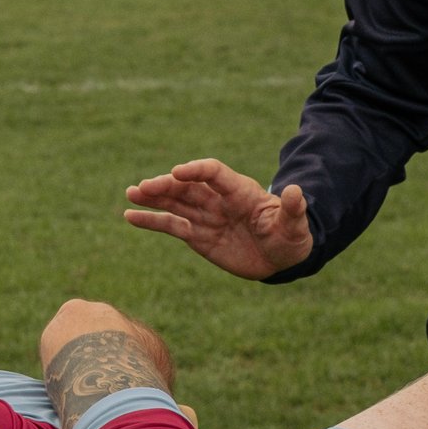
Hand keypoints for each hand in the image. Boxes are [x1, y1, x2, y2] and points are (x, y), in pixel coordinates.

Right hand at [123, 159, 313, 279]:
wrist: (280, 257)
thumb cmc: (290, 236)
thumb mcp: (294, 225)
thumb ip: (292, 209)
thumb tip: (297, 192)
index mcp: (240, 191)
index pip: (214, 173)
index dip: (196, 170)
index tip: (178, 172)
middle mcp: (218, 200)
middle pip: (188, 187)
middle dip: (167, 185)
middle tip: (144, 187)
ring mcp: (206, 216)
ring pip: (175, 202)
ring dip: (153, 197)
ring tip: (131, 193)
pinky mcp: (197, 235)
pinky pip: (171, 225)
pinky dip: (151, 220)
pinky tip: (130, 216)